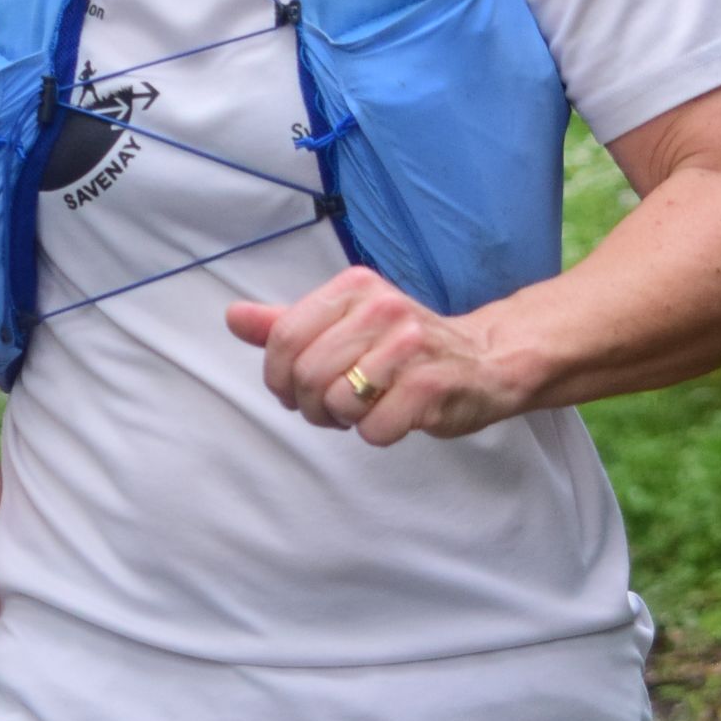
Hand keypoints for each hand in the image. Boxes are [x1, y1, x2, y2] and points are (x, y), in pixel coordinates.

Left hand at [224, 267, 523, 443]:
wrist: (487, 360)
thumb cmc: (406, 347)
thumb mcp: (345, 324)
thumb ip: (288, 324)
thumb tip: (234, 317)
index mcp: (355, 287)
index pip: (283, 338)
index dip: (277, 377)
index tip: (292, 390)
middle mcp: (383, 308)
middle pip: (306, 375)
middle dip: (310, 405)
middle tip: (332, 407)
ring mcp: (410, 346)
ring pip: (337, 403)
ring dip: (343, 420)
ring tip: (365, 408)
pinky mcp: (431, 387)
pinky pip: (373, 429)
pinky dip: (377, 433)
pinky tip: (394, 416)